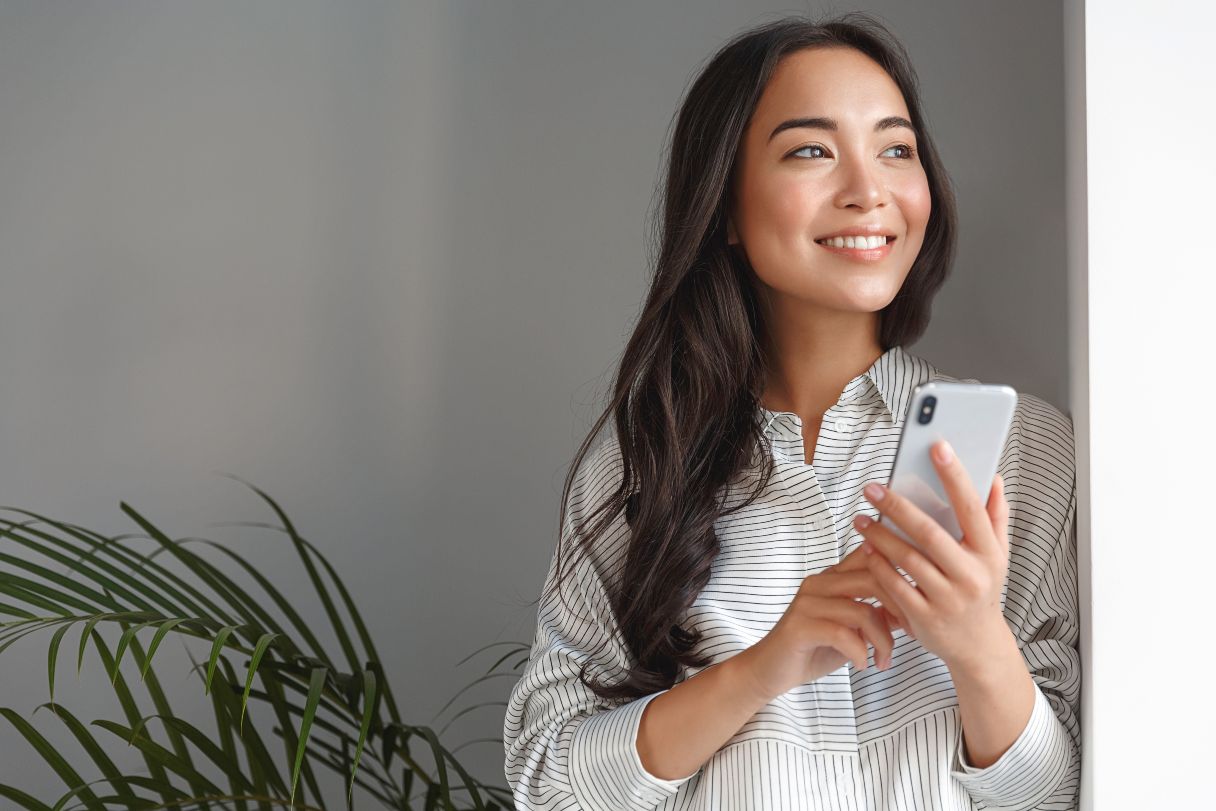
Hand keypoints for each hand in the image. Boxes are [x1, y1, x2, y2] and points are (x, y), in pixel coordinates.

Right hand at [737, 543, 908, 703]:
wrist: (769, 670)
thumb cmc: (812, 648)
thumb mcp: (851, 630)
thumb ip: (876, 615)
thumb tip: (911, 608)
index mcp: (832, 577)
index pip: (872, 558)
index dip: (902, 576)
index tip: (919, 605)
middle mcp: (819, 583)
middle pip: (874, 579)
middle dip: (900, 609)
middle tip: (911, 634)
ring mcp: (808, 603)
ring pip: (863, 611)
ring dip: (882, 641)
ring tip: (883, 660)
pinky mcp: (800, 626)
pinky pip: (843, 634)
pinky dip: (861, 653)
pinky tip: (863, 665)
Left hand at [853, 439, 1012, 670]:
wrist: (978, 646)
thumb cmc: (982, 590)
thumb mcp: (997, 556)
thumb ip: (995, 517)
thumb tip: (993, 478)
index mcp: (989, 554)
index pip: (971, 508)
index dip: (955, 476)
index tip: (937, 446)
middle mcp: (970, 576)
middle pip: (929, 534)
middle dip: (898, 507)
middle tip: (872, 487)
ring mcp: (947, 599)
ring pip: (907, 560)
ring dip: (879, 536)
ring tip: (860, 518)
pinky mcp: (924, 618)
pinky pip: (894, 586)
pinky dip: (877, 566)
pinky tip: (864, 548)